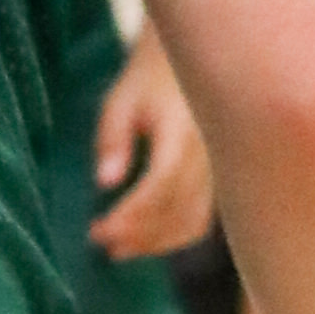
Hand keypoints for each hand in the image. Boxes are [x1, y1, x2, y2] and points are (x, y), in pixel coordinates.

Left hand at [86, 28, 216, 256]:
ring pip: (192, 222)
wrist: (193, 64)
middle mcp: (207, 157)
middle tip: (99, 241)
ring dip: (155, 243)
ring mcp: (216, 172)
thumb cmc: (149, 80)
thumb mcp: (121, 99)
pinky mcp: (215, 182)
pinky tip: (144, 240)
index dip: (131, 213)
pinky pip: (200, 219)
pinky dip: (172, 237)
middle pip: (177, 211)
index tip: (98, 230)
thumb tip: (106, 183)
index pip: (162, 183)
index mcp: (183, 132)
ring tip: (118, 249)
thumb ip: (113, 139)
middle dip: (138, 235)